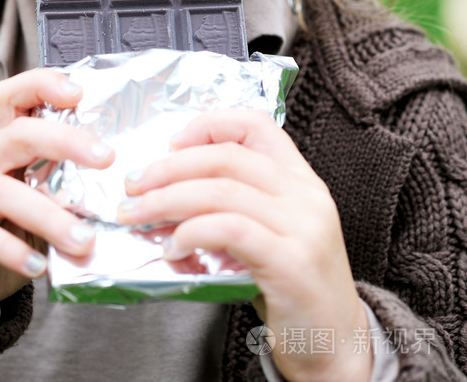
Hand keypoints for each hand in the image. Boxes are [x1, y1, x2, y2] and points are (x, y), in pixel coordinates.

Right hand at [0, 68, 113, 318]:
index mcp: (0, 148)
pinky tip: (39, 266)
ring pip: (1, 192)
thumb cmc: (2, 236)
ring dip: (48, 215)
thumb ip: (64, 192)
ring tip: (84, 240)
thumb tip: (118, 193)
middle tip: (106, 158)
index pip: (12, 98)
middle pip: (17, 135)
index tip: (79, 93)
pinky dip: (11, 251)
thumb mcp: (35, 206)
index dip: (41, 85)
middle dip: (64, 140)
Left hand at [117, 110, 371, 381]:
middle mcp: (306, 195)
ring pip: (221, 191)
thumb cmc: (292, 288)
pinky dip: (190, 233)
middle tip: (133, 185)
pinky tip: (172, 249)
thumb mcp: (270, 231)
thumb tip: (165, 189)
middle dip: (169, 167)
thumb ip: (233, 205)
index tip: (170, 143)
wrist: (336, 345)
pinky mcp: (292, 262)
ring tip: (139, 217)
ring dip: (167, 200)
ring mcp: (304, 227)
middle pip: (226, 157)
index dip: (208, 124)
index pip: (255, 124)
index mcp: (301, 179)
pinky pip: (229, 230)